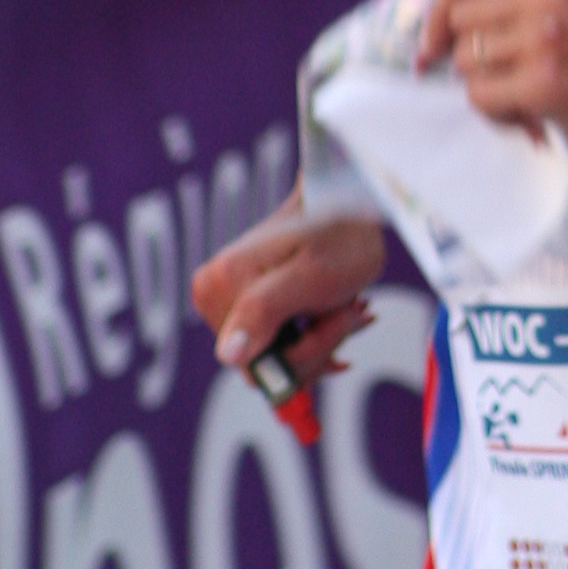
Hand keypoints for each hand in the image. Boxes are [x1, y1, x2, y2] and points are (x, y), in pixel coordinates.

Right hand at [189, 182, 385, 383]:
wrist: (345, 202)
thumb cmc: (335, 234)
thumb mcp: (309, 277)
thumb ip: (263, 312)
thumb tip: (228, 354)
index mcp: (221, 285)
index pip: (254, 366)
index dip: (304, 354)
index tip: (338, 320)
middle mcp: (215, 295)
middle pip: (267, 365)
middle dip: (319, 344)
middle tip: (351, 308)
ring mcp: (231, 303)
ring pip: (281, 358)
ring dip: (326, 338)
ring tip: (349, 303)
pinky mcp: (250, 308)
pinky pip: (285, 346)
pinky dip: (321, 334)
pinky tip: (341, 310)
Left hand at [417, 0, 567, 176]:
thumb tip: (442, 17)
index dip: (437, 8)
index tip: (433, 42)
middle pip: (457, 17)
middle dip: (462, 55)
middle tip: (494, 81)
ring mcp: (546, 36)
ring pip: (463, 61)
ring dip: (484, 89)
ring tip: (524, 101)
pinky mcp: (545, 82)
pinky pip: (479, 96)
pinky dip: (496, 115)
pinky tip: (530, 118)